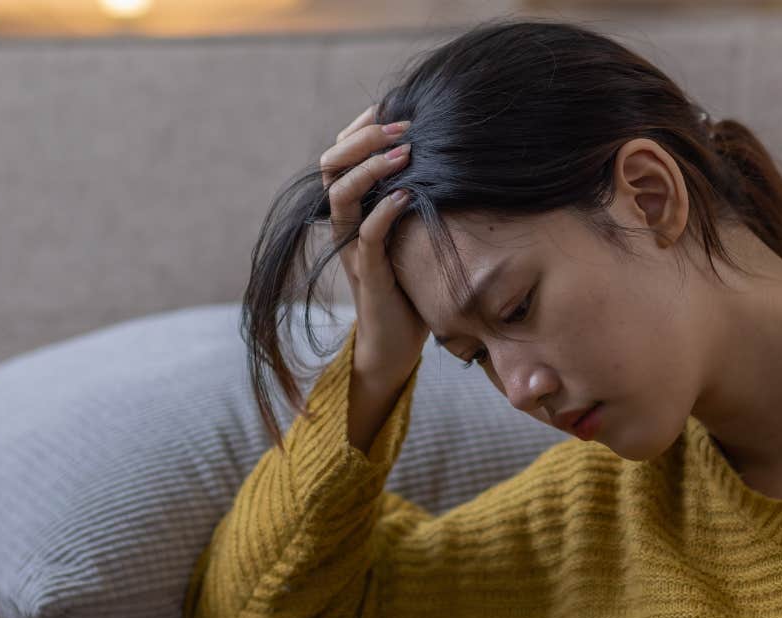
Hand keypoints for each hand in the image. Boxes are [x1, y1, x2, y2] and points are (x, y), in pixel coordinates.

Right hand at [319, 102, 426, 385]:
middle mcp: (346, 224)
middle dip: (362, 138)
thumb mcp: (414, 233)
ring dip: (371, 168)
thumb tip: (449, 160)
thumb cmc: (411, 286)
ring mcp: (353, 248)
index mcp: (353, 210)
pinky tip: (409, 194)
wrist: (395, 345)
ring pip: (342, 195)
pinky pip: (366, 236)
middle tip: (401, 125)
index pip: (341, 156)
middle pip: (331, 166)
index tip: (390, 107)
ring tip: (403, 151)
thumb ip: (417, 200)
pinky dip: (385, 211)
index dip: (359, 128)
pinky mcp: (368, 274)